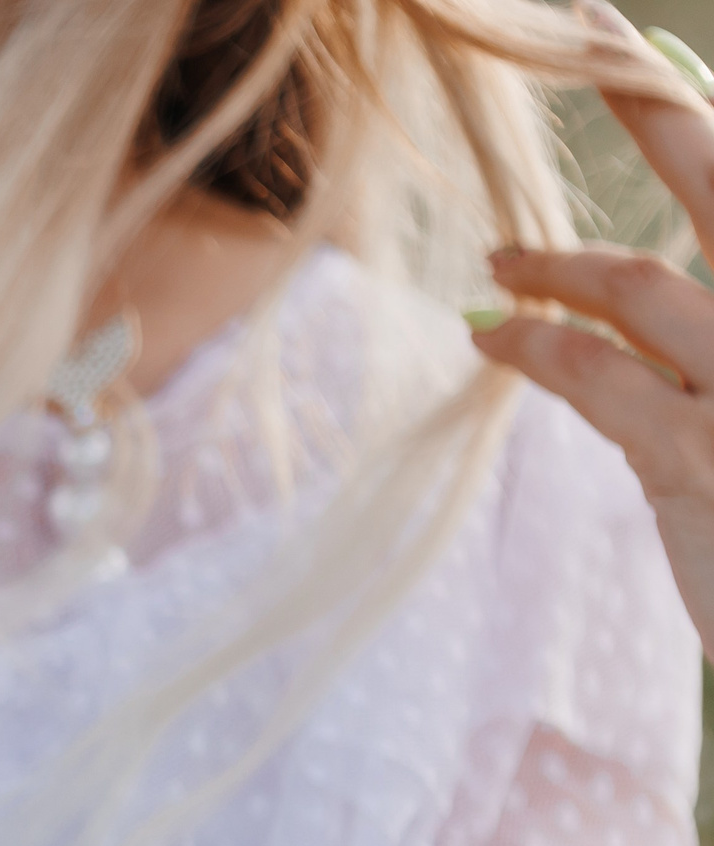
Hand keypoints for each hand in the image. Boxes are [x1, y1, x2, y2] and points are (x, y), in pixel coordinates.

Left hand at [470, 7, 713, 653]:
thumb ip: (699, 331)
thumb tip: (612, 284)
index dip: (681, 108)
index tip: (620, 46)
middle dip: (650, 101)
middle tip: (584, 30)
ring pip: (641, 282)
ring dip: (557, 262)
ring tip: (501, 259)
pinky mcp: (701, 460)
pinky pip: (595, 377)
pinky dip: (535, 349)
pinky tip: (494, 338)